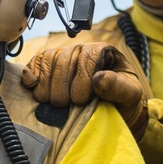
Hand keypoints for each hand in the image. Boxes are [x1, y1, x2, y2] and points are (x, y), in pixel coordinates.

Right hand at [20, 43, 147, 140]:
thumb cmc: (124, 101)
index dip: (81, 77)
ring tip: (50, 102)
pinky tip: (31, 85)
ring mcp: (64, 58)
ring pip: (49, 60)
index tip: (81, 100)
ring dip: (46, 82)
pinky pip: (36, 63)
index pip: (88, 55)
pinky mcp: (49, 68)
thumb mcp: (130, 95)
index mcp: (103, 52)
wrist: (114, 112)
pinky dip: (31, 73)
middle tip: (64, 105)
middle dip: (61, 84)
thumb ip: (118, 87)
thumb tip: (98, 78)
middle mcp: (81, 51)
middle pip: (65, 58)